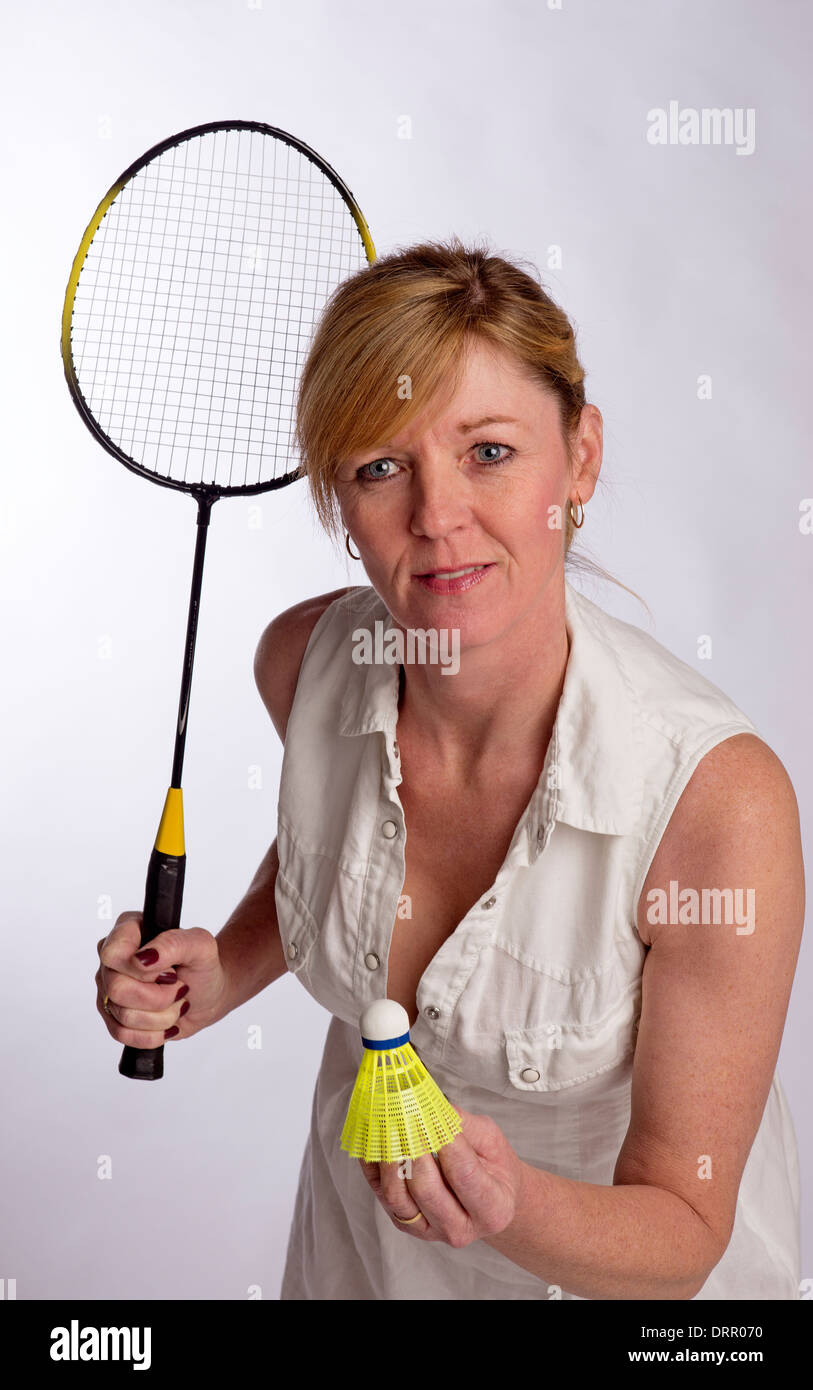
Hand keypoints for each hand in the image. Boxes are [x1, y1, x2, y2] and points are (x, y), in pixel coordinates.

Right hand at [95, 911, 228, 1047]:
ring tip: (175, 1002)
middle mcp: (113, 959)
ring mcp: (109, 988)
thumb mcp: (201, 945)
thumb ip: (173, 943)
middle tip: (178, 988)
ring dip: (161, 1016)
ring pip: (122, 1015)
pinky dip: (152, 1033)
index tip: (169, 971)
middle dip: (158, 997)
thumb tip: (142, 959)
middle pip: (117, 989)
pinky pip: (122, 1034)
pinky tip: (165, 1021)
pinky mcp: (113, 1016)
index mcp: (128, 930)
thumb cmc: (203, 966)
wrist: (209, 995)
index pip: (113, 953)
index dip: (141, 969)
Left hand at [359, 1105, 525, 1245]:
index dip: (445, 1141)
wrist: (488, 1199)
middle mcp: (460, 1229)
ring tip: (388, 1126)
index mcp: (493, 1210)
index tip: (432, 1113)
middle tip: (405, 1115)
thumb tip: (431, 1106)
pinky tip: (374, 1142)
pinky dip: (374, 1168)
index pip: (463, 1174)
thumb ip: (464, 1126)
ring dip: (389, 1157)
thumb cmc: (493, 1167)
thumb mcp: (491, 1141)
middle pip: (426, 1189)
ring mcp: (429, 1231)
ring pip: (398, 1197)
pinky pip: (382, 1196)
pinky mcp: (406, 1225)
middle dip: (413, 1148)